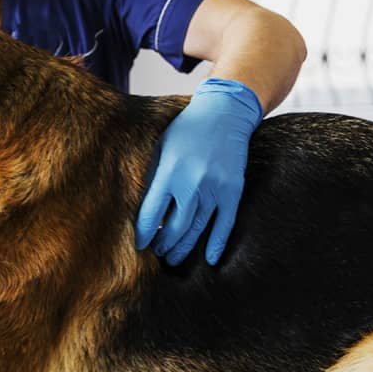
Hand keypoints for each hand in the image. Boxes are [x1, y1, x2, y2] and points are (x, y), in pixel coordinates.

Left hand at [135, 78, 262, 265]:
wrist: (224, 112)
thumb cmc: (186, 129)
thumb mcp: (161, 147)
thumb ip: (153, 175)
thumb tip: (139, 206)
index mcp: (169, 172)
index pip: (151, 214)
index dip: (144, 234)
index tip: (139, 245)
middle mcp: (191, 183)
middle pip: (175, 227)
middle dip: (164, 244)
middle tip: (157, 254)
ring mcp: (215, 188)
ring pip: (198, 229)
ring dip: (185, 247)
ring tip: (173, 259)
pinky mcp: (233, 189)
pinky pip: (225, 223)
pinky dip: (218, 243)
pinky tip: (211, 259)